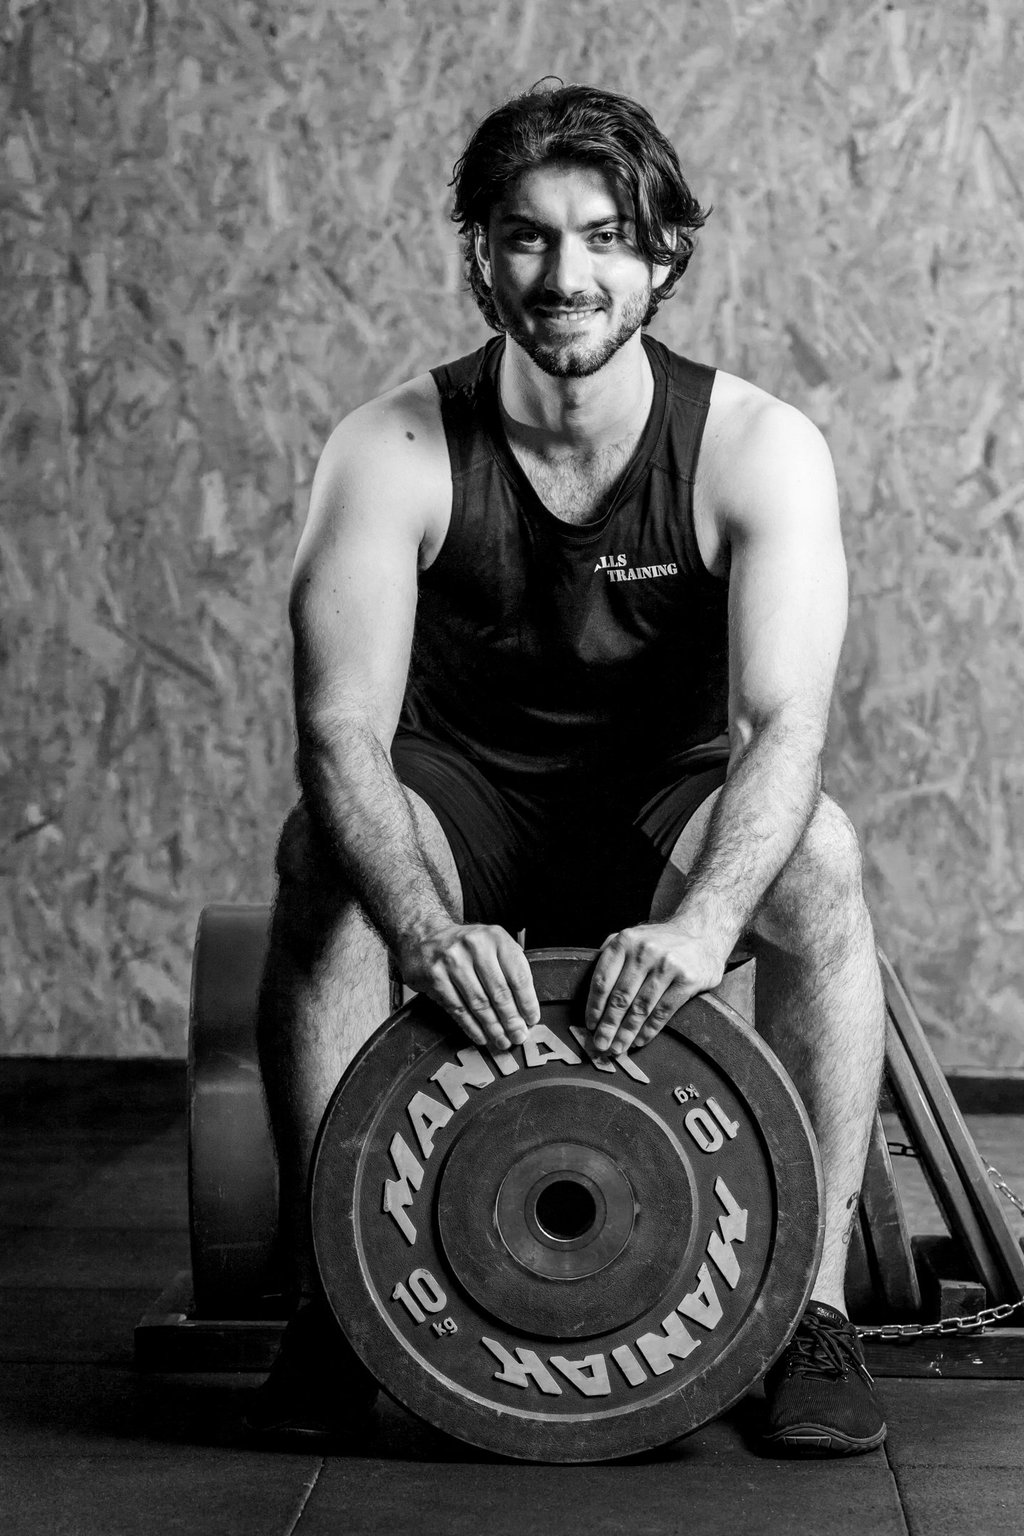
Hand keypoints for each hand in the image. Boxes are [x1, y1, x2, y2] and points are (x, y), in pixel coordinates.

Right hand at [398, 923, 540, 1052]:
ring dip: (493, 1027)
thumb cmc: (465, 945)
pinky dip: (471, 1026)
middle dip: (511, 1020)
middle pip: (499, 992)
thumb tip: (524, 1008)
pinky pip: (458, 1009)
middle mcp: (475, 946)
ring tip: (501, 1039)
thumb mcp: (493, 944)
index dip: (527, 1002)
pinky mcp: (436, 977)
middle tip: (518, 1035)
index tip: (531, 1019)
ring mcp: (453, 961)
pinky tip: (481, 1035)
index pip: (518, 976)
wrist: (425, 936)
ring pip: (479, 1004)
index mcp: (495, 938)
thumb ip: (510, 969)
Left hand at [585, 920, 731, 1055]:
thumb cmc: (660, 942)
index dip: (594, 1007)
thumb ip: (610, 954)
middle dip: (608, 1026)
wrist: (702, 935)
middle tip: (600, 1045)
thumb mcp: (632, 937)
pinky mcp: (687, 980)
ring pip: (641, 1008)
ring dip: (627, 1033)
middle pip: (620, 997)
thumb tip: (589, 988)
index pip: (603, 980)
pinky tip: (640, 1041)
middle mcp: (644, 951)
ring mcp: (667, 965)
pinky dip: (649, 1030)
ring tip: (618, 1048)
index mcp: (625, 941)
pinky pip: (663, 1011)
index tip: (590, 1025)